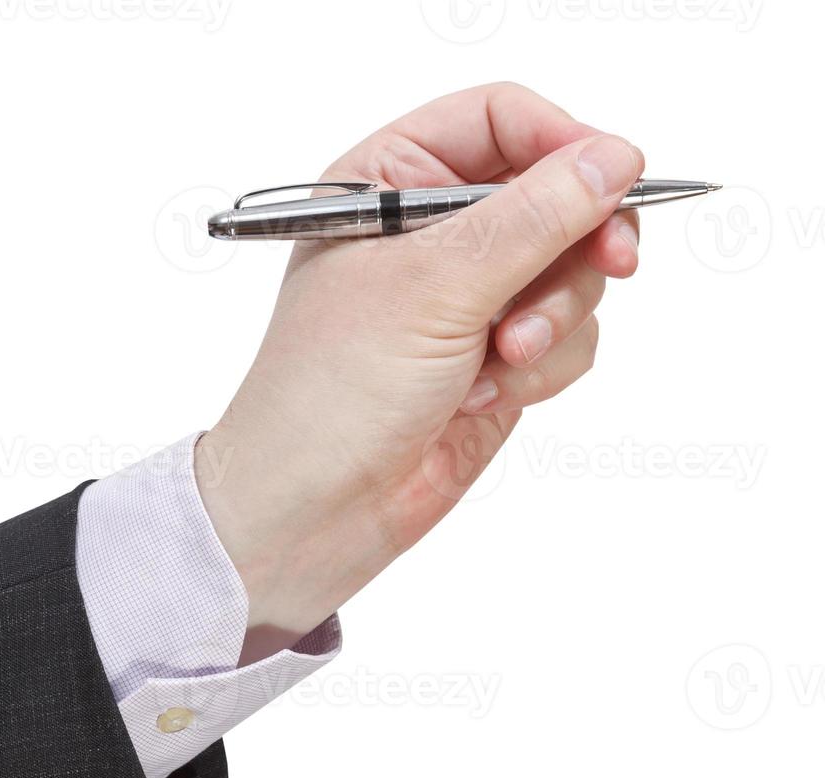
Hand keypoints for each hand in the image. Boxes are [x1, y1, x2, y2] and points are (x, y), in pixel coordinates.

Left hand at [195, 83, 644, 659]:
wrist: (311, 510)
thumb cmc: (332, 391)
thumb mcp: (433, 286)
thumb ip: (532, 218)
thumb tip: (613, 157)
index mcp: (386, 183)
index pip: (499, 120)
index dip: (563, 142)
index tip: (611, 182)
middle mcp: (429, 232)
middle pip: (554, 195)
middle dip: (575, 245)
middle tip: (609, 265)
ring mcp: (465, 298)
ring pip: (572, 272)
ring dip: (550, 320)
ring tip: (496, 362)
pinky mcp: (493, 358)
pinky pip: (567, 337)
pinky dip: (540, 368)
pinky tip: (481, 398)